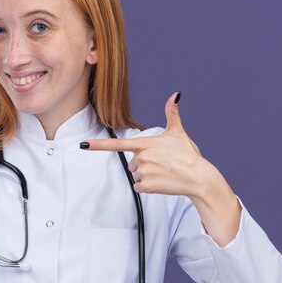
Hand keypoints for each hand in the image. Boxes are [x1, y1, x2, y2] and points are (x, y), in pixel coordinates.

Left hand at [82, 92, 213, 198]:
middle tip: (162, 164)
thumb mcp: (178, 133)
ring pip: (136, 175)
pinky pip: (139, 187)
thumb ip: (172, 114)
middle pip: (132, 163)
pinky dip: (148, 187)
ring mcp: (144, 172)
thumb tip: (175, 95)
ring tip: (163, 173)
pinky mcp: (147, 186)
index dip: (98, 145)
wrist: (199, 177)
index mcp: (146, 144)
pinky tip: (161, 183)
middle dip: (144, 164)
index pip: (117, 144)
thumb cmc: (188, 155)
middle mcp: (142, 157)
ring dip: (146, 176)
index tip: (83, 145)